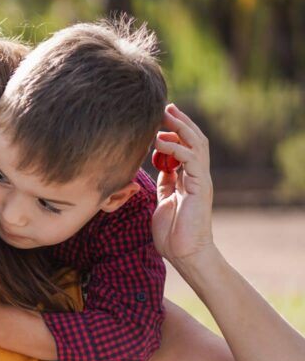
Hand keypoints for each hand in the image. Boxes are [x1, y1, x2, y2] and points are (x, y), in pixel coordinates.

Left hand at [152, 104, 216, 266]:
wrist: (186, 254)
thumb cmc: (173, 233)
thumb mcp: (163, 201)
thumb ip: (165, 183)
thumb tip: (160, 167)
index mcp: (188, 179)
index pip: (184, 147)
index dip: (174, 130)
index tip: (160, 117)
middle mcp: (197, 176)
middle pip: (193, 140)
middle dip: (180, 122)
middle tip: (165, 106)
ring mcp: (201, 181)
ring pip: (196, 145)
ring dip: (181, 127)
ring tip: (166, 114)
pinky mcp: (200, 187)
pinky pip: (191, 161)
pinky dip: (177, 147)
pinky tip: (161, 140)